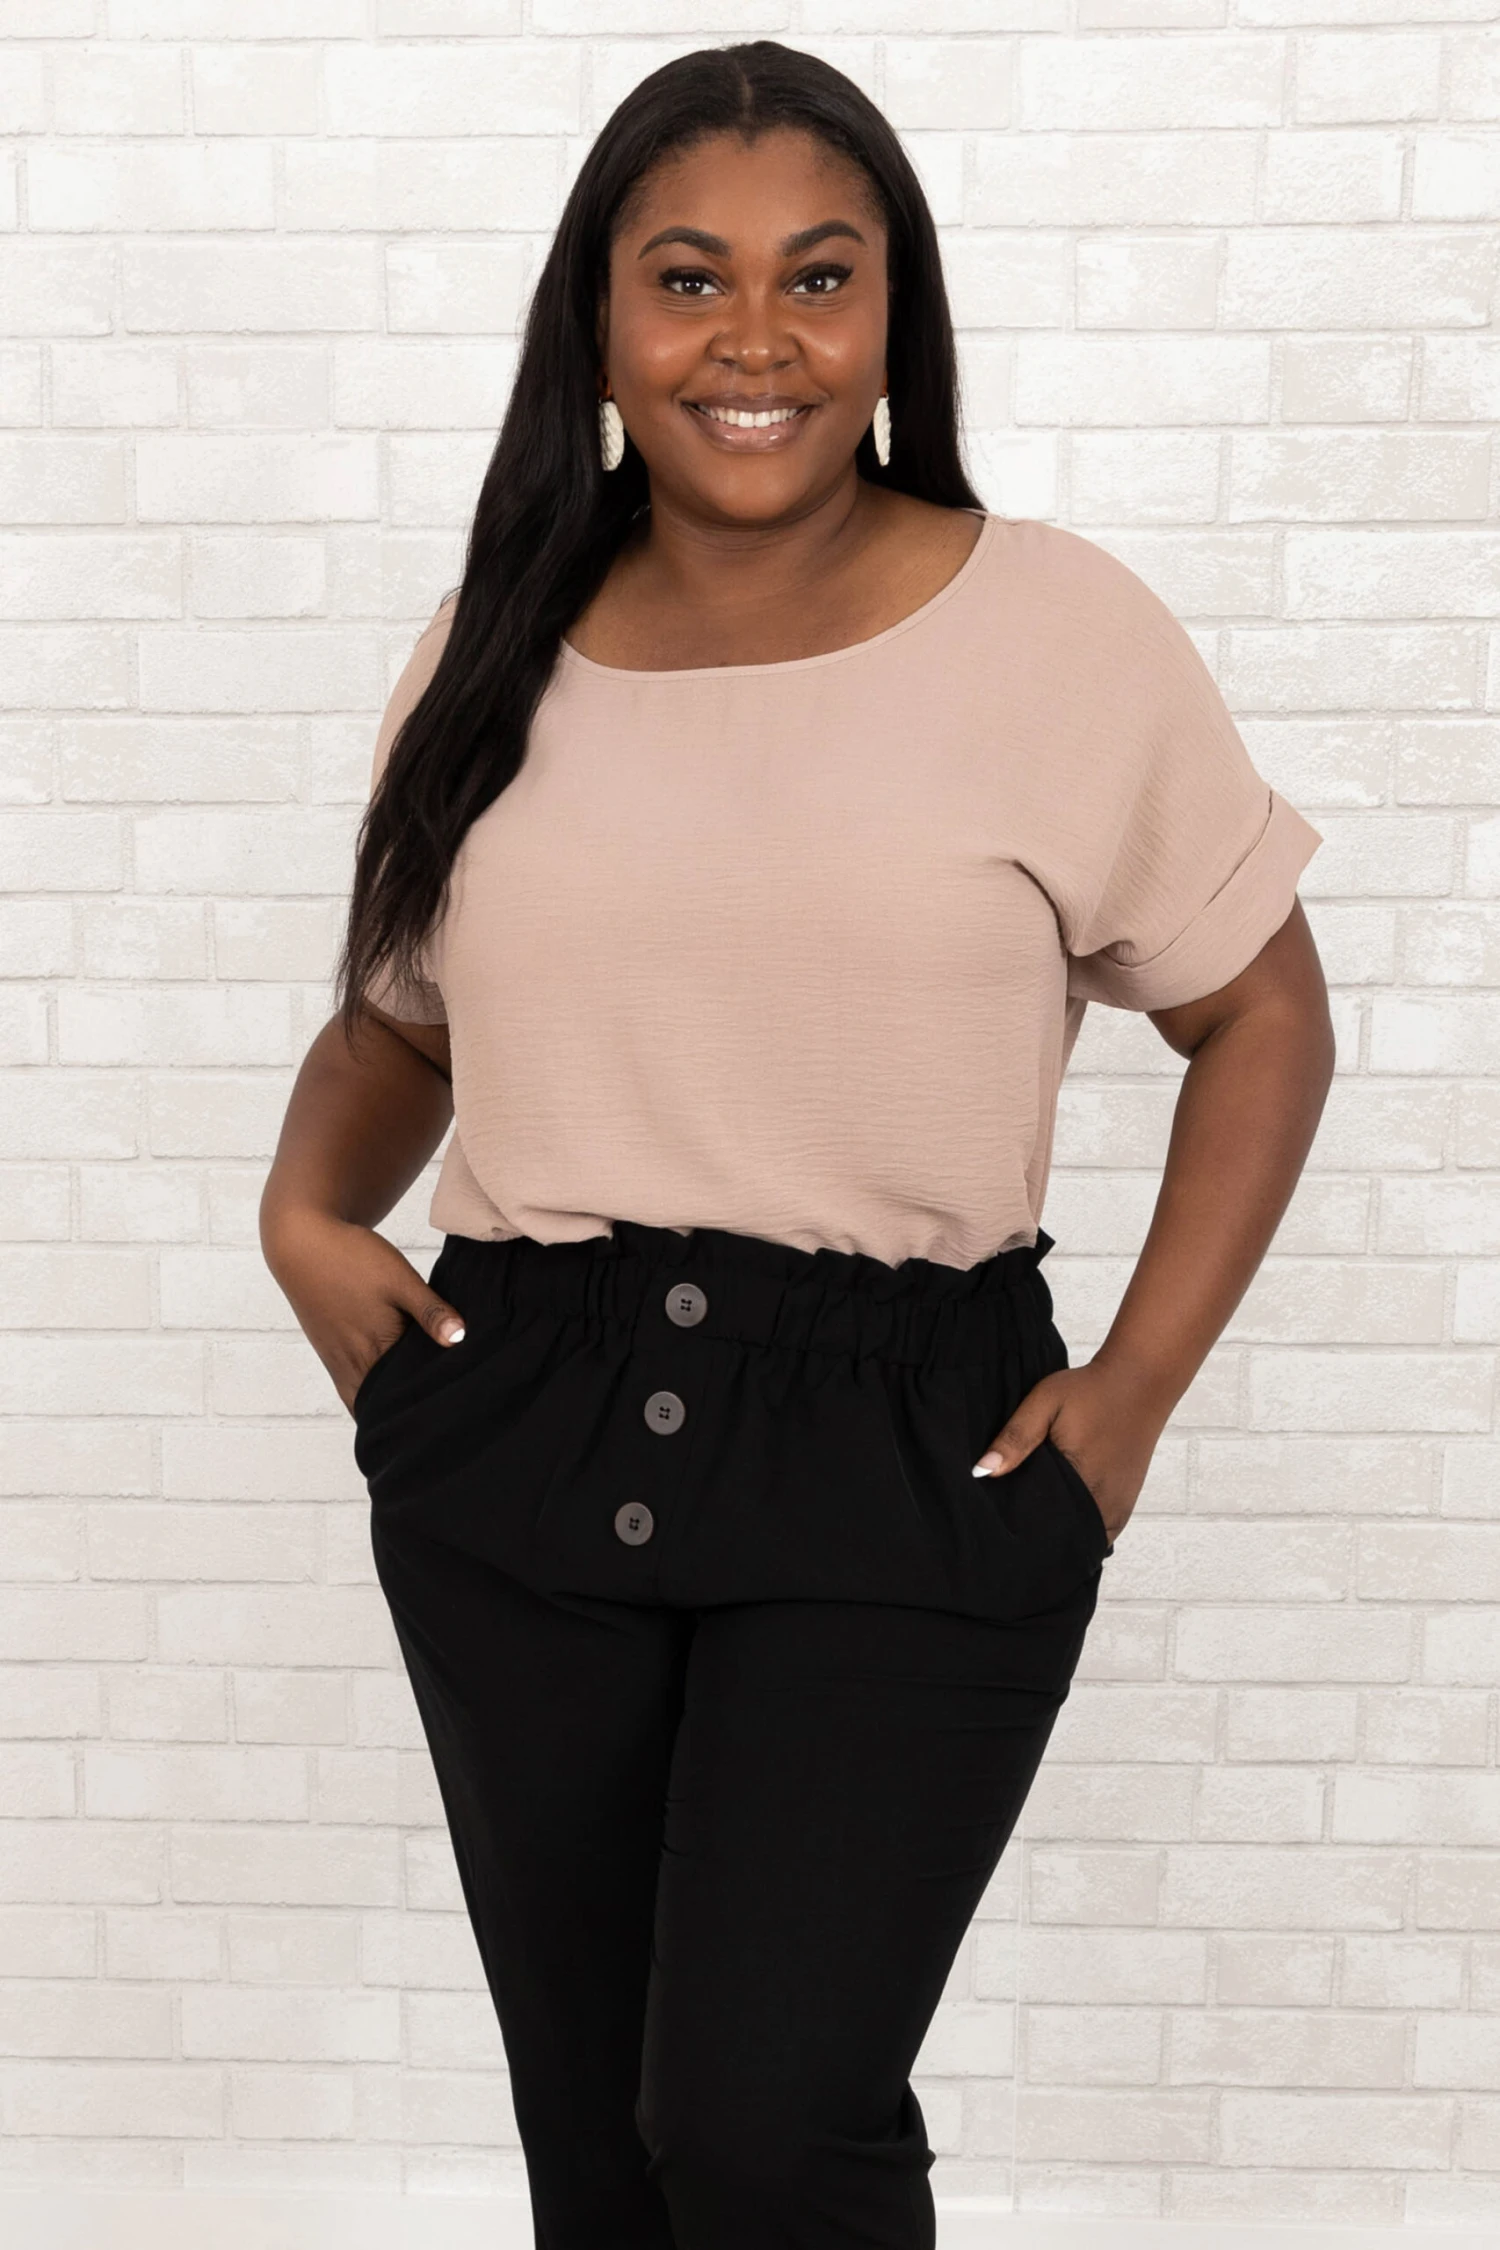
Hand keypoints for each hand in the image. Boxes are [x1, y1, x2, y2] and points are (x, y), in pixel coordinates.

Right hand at [262, 1208, 465, 1415]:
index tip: (453, 1407)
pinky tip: (393, 1385)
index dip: (429, 1402)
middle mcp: (353, 1368)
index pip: (406, 1395)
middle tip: (443, 1412)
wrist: (303, 1246)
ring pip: (367, 1404)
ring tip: (419, 1402)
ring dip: (389, 1406)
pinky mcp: (332, 1359)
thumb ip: (430, 1311)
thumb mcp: (400, 1280)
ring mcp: (339, 1367)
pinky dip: (373, 1395)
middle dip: (410, 1412)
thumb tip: (460, 1339)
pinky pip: (355, 1392)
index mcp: (375, 1352)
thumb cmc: (352, 1259)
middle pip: (385, 1408)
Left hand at [970, 1362, 1164, 1546]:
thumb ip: (1015, 1438)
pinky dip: (1080, 1531)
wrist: (1138, 1382)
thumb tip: (981, 1472)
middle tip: (1011, 1531)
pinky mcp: (1126, 1505)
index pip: (1043, 1529)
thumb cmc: (1089, 1391)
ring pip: (1082, 1541)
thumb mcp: (1045, 1402)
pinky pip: (1099, 1533)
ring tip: (1033, 1525)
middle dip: (1037, 1539)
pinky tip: (1060, 1520)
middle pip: (1062, 1541)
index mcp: (1081, 1482)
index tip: (1000, 1530)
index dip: (1020, 1533)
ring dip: (1060, 1538)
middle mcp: (1103, 1504)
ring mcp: (1119, 1509)